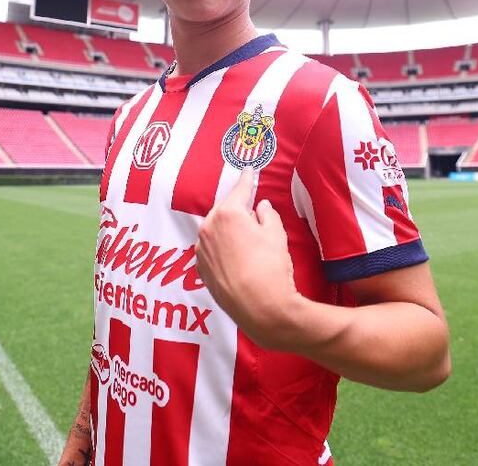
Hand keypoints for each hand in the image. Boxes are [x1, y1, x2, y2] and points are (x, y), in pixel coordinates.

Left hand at [195, 169, 303, 349]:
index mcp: (228, 213)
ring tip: (248, 245)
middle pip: (225, 210)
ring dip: (228, 232)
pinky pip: (211, 250)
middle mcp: (208, 228)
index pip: (239, 190)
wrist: (261, 308)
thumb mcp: (277, 234)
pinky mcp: (200, 268)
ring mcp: (201, 249)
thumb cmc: (271, 268)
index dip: (247, 179)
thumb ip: (267, 215)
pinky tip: (237, 260)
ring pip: (215, 231)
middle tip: (255, 219)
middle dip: (238, 211)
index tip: (248, 170)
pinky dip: (222, 249)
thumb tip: (260, 207)